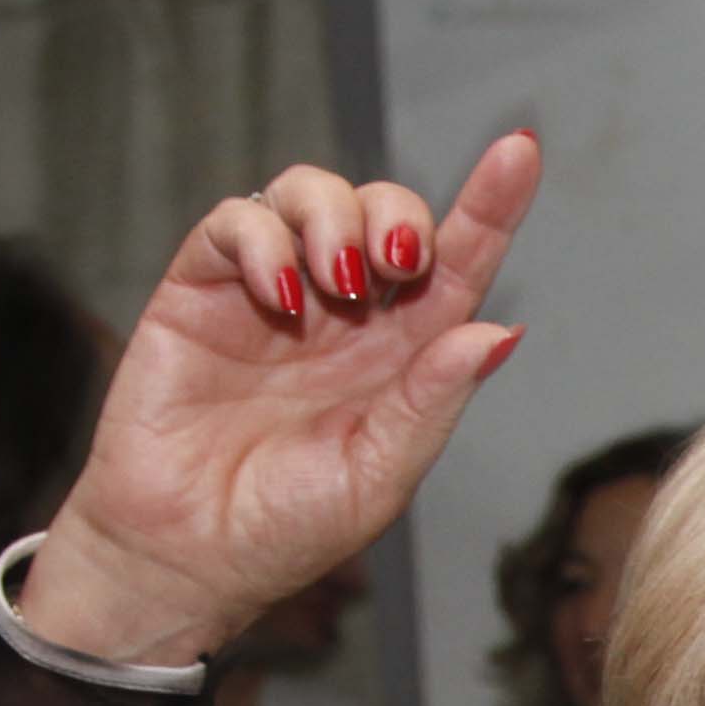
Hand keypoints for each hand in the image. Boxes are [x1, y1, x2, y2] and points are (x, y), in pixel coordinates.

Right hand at [20, 138, 542, 672]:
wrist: (184, 555)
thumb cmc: (287, 525)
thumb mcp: (379, 472)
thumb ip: (431, 399)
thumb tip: (498, 333)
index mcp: (403, 352)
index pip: (457, 262)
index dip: (490, 204)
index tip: (520, 151)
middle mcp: (343, 312)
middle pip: (385, 209)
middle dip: (399, 212)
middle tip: (397, 264)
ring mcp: (271, 293)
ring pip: (309, 194)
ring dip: (333, 216)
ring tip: (335, 283)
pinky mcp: (199, 289)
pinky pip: (234, 223)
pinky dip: (261, 239)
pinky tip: (278, 294)